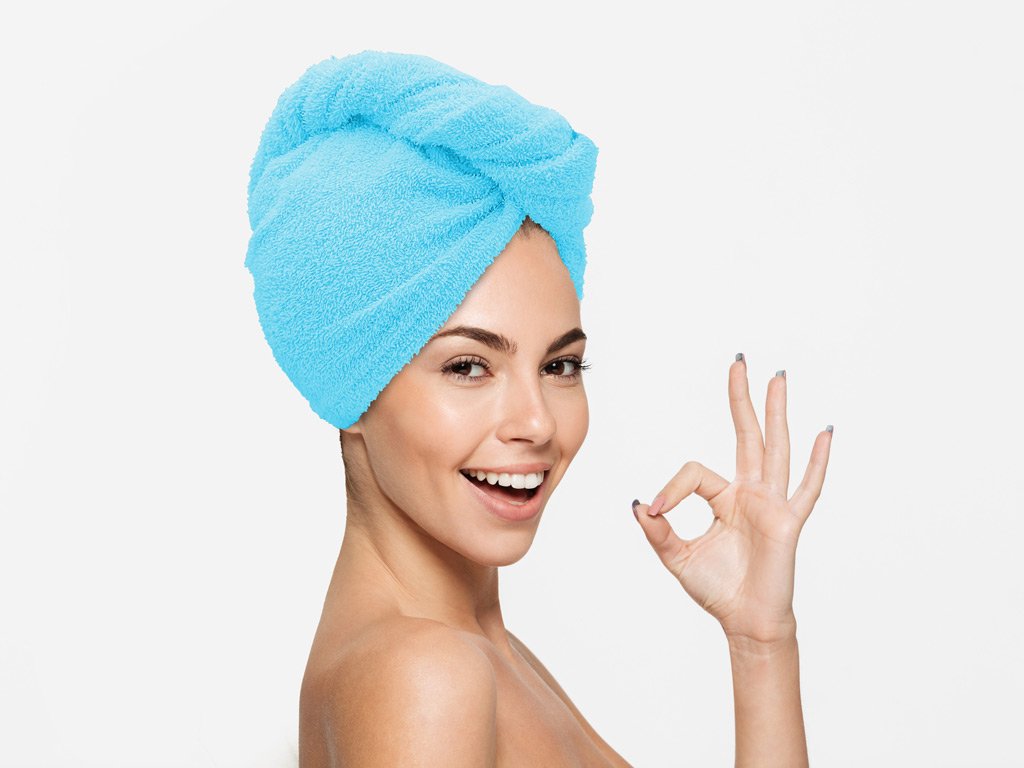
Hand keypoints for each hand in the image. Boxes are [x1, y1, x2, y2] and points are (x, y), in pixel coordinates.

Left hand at [631, 355, 831, 645]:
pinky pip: (807, 488)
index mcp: (726, 497)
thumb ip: (658, 531)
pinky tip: (824, 432)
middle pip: (747, 435)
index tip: (655, 511)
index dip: (671, 488)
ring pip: (775, 448)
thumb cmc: (718, 589)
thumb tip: (638, 504)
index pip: (695, 472)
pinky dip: (817, 461)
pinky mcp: (788, 522)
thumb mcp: (677, 556)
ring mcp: (773, 504)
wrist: (745, 622)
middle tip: (739, 361)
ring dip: (776, 412)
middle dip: (741, 399)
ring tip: (778, 378)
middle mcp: (751, 493)